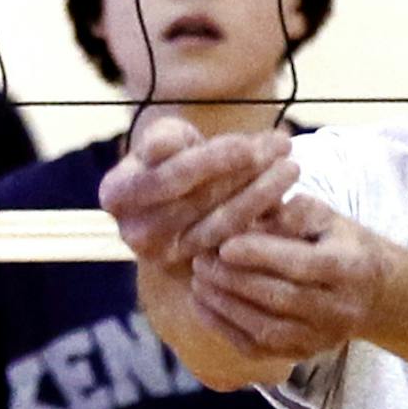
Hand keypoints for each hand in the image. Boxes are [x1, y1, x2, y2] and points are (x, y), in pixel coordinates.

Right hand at [100, 118, 298, 271]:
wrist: (175, 195)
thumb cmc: (170, 156)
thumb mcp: (163, 136)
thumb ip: (163, 138)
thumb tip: (165, 145)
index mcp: (116, 194)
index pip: (171, 176)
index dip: (214, 160)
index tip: (251, 144)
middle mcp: (134, 232)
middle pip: (200, 203)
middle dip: (247, 173)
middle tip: (285, 150)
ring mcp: (163, 257)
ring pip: (222, 226)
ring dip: (263, 195)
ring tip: (291, 168)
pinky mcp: (193, 271)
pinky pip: (234, 247)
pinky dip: (264, 221)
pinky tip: (289, 196)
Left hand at [189, 194, 380, 360]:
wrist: (375, 293)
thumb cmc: (341, 244)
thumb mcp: (326, 217)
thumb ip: (291, 214)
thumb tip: (252, 216)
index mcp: (349, 267)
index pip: (301, 264)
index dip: (260, 255)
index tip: (224, 245)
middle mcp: (339, 308)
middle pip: (281, 298)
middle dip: (235, 280)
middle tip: (200, 261)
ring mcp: (322, 337)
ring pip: (268, 329)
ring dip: (225, 306)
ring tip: (197, 281)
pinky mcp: (304, 355)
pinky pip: (259, 349)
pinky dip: (225, 329)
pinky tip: (202, 306)